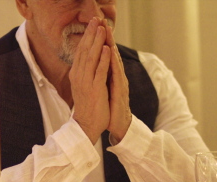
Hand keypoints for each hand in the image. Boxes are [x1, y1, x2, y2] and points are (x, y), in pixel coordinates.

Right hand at [69, 17, 110, 143]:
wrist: (86, 125)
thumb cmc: (87, 106)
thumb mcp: (83, 86)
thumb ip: (85, 72)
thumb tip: (88, 59)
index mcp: (76, 74)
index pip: (81, 51)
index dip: (87, 36)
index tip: (92, 24)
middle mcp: (78, 76)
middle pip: (85, 51)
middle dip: (91, 34)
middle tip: (96, 20)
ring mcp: (86, 82)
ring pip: (91, 58)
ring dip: (97, 42)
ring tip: (102, 29)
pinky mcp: (95, 89)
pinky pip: (99, 71)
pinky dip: (103, 59)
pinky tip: (107, 48)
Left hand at [104, 21, 131, 142]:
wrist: (118, 125)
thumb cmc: (110, 107)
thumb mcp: (103, 89)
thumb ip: (102, 76)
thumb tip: (96, 67)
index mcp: (110, 76)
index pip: (106, 56)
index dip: (101, 42)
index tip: (96, 27)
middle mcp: (116, 77)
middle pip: (111, 54)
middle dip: (107, 38)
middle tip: (102, 22)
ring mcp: (119, 83)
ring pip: (115, 61)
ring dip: (111, 45)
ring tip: (107, 32)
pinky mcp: (120, 91)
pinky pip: (117, 75)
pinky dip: (114, 64)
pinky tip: (111, 54)